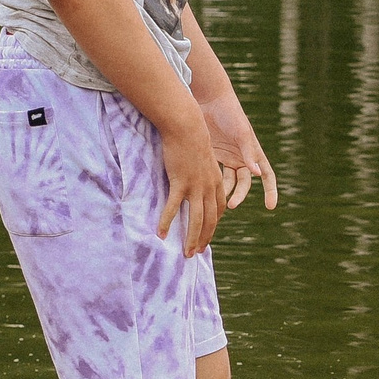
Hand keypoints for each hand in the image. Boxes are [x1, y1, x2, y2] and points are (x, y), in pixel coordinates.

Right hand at [156, 120, 225, 256]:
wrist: (186, 124)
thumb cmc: (192, 138)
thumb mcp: (203, 157)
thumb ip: (202, 171)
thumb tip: (196, 178)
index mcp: (216, 182)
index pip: (218, 210)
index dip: (213, 226)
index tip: (206, 236)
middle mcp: (209, 188)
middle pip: (209, 220)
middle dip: (204, 239)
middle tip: (196, 253)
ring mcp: (196, 186)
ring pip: (196, 220)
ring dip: (191, 239)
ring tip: (186, 253)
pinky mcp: (181, 182)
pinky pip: (174, 208)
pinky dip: (167, 222)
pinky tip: (161, 234)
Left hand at [201, 91, 279, 212]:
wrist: (211, 101)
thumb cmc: (231, 114)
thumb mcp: (242, 133)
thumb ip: (249, 153)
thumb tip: (258, 174)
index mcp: (254, 153)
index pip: (267, 175)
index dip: (270, 191)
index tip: (271, 206)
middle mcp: (243, 159)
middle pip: (245, 184)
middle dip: (240, 195)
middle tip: (232, 204)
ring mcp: (228, 159)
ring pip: (229, 182)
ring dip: (226, 191)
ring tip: (218, 198)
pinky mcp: (214, 156)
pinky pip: (215, 174)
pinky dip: (213, 182)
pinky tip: (208, 189)